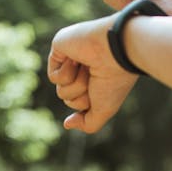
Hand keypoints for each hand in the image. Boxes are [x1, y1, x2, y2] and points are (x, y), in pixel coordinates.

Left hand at [48, 15, 137, 132]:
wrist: (117, 52)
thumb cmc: (114, 79)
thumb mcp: (105, 109)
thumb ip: (88, 123)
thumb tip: (67, 124)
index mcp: (98, 78)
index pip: (81, 103)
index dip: (88, 104)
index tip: (105, 92)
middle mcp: (86, 68)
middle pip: (69, 99)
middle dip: (82, 96)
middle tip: (96, 79)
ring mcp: (73, 57)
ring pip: (61, 90)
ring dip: (76, 85)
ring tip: (89, 68)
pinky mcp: (60, 46)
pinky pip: (54, 76)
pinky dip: (66, 73)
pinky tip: (78, 59)